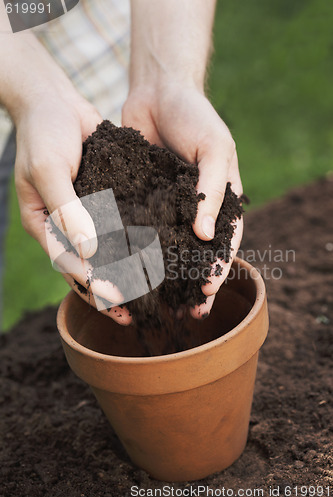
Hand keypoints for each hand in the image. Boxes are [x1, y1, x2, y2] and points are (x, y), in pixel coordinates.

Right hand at [14, 86, 131, 324]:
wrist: (55, 102)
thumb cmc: (44, 134)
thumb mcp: (50, 170)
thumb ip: (68, 210)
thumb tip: (90, 250)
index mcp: (44, 224)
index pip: (68, 263)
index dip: (91, 284)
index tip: (116, 301)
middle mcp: (65, 225)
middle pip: (87, 267)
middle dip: (109, 291)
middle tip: (135, 314)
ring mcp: (83, 215)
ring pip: (104, 253)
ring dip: (123, 274)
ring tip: (147, 295)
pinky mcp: (102, 201)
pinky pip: (117, 228)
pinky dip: (130, 245)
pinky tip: (152, 255)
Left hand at [122, 83, 242, 317]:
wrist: (159, 90)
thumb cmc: (196, 116)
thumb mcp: (215, 148)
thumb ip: (212, 190)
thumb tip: (206, 235)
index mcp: (219, 200)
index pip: (225, 242)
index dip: (218, 268)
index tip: (206, 292)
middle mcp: (194, 208)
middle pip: (196, 254)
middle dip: (193, 283)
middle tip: (187, 312)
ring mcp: (166, 206)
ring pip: (166, 248)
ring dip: (164, 275)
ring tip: (156, 301)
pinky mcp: (140, 199)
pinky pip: (138, 228)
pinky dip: (134, 250)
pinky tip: (126, 269)